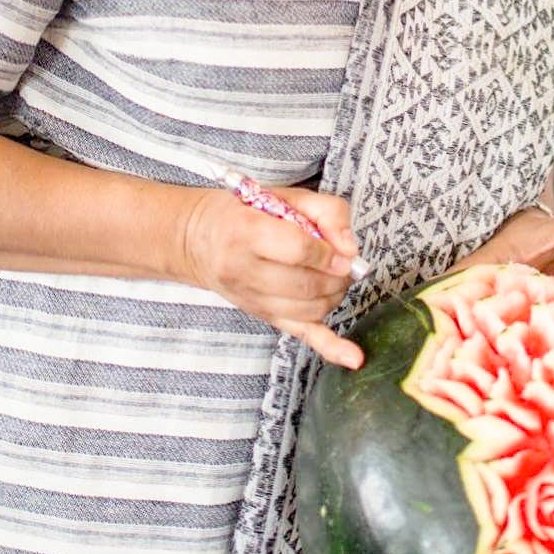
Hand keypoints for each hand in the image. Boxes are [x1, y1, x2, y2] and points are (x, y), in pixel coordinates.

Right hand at [180, 185, 365, 369]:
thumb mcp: (285, 195)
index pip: (297, 250)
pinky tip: (353, 358)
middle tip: (343, 263)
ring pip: (309, 309)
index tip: (343, 251)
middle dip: (336, 276)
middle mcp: (245, 271)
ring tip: (335, 278)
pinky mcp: (265, 316)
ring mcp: (254, 300)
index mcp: (246, 232)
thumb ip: (326, 211)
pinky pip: (302, 335)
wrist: (199, 242)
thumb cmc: (246, 213)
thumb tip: (350, 248)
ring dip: (335, 295)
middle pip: (305, 284)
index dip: (328, 253)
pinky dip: (331, 348)